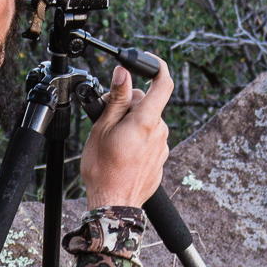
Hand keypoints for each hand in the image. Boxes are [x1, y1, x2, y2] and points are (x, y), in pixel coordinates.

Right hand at [81, 58, 172, 208]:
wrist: (113, 203)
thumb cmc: (103, 169)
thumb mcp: (102, 128)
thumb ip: (116, 99)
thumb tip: (123, 74)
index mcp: (146, 120)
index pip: (164, 84)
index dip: (158, 67)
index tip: (147, 63)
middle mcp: (160, 132)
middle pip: (149, 104)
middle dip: (129, 103)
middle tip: (106, 116)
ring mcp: (162, 147)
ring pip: (148, 122)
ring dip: (131, 123)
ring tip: (111, 139)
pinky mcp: (160, 160)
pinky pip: (149, 139)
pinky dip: (136, 138)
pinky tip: (120, 152)